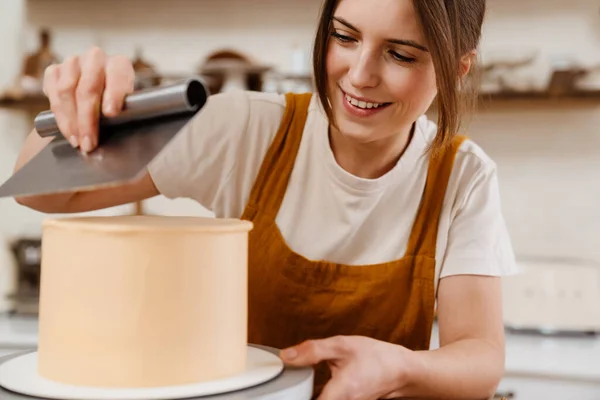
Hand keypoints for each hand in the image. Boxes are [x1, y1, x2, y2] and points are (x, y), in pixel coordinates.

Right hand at [42, 47, 135, 152]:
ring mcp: (73, 62)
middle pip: (87, 89)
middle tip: (89, 143)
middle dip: (87, 120)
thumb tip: (116, 127)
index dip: (113, 95)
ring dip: (70, 120)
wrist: (100, 91)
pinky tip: (66, 130)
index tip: (111, 114)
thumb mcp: (128, 105)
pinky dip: (57, 113)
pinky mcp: (55, 69)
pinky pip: (52, 91)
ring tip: (76, 141)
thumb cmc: (117, 102)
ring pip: (66, 91)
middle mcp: (96, 58)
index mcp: (119, 64)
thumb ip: (125, 110)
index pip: (117, 77)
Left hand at [280, 335, 412, 399]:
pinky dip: (319, 394)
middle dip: (298, 394)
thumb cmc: (376, 358)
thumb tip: (286, 356)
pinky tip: (313, 384)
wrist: (401, 371)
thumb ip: (312, 351)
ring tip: (297, 384)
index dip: (293, 397)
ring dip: (308, 394)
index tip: (282, 391)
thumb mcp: (342, 346)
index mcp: (339, 394)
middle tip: (286, 386)